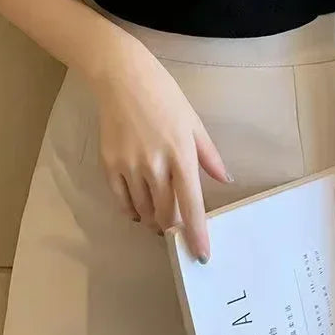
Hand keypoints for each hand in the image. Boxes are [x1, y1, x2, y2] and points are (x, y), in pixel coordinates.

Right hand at [91, 32, 231, 261]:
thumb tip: (225, 180)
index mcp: (181, 153)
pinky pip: (122, 200)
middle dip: (174, 226)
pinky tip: (138, 209)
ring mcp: (130, 166)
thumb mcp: (193, 121)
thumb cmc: (164, 96)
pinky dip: (132, 210)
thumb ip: (208, 154)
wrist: (122, 78)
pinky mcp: (110, 164)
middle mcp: (155, 165)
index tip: (202, 255)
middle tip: (177, 227)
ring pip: (144, 210)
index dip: (196, 233)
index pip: (192, 203)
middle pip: (166, 212)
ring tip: (159, 218)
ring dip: (154, 219)